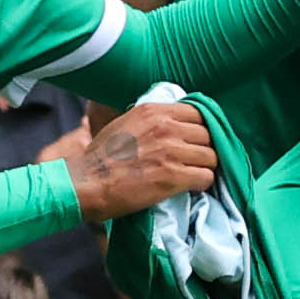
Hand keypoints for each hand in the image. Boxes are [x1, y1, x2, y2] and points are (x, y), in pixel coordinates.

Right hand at [65, 96, 218, 216]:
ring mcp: (172, 152)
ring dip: (204, 167)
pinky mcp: (174, 176)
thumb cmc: (101, 157)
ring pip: (211, 156)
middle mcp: (166, 127)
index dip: (201, 128)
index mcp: (154, 111)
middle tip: (196, 161)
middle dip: (204, 149)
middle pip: (208, 135)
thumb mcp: (125, 123)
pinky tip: (191, 187)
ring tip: (193, 174)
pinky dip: (202, 183)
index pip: (198, 112)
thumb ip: (151, 120)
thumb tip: (172, 121)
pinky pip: (206, 177)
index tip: (197, 140)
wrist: (87, 183)